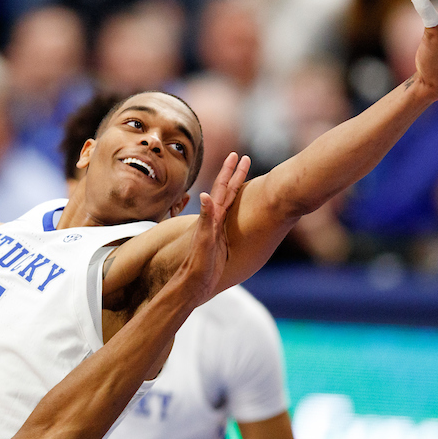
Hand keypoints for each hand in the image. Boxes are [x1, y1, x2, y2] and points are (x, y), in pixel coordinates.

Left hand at [176, 152, 250, 304]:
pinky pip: (230, 215)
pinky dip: (236, 206)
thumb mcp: (204, 240)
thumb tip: (206, 195)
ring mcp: (217, 227)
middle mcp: (214, 218)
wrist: (194, 282)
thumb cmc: (199, 264)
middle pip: (227, 190)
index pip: (223, 189)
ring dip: (236, 186)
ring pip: (229, 200)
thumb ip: (206, 218)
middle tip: (243, 157)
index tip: (237, 155)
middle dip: (235, 173)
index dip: (230, 172)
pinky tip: (239, 205)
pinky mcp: (220, 237)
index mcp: (213, 216)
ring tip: (244, 175)